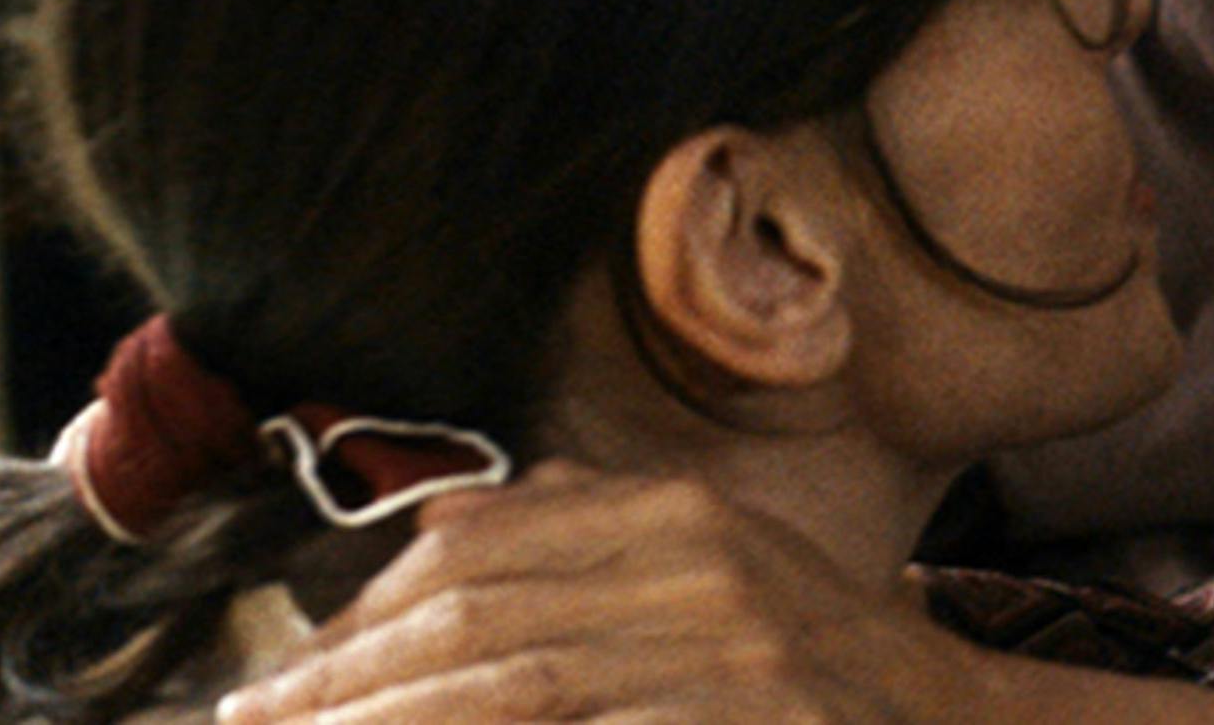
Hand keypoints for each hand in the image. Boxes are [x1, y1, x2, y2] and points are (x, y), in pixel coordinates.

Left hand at [215, 463, 988, 723]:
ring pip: (511, 684)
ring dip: (394, 722)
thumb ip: (588, 524)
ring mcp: (727, 646)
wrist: (958, 719)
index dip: (361, 615)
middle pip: (475, 615)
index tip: (282, 679)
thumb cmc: (821, 651)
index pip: (477, 549)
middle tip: (254, 724)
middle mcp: (700, 561)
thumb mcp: (722, 557)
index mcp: (678, 510)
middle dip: (346, 680)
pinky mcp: (745, 715)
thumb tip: (435, 525)